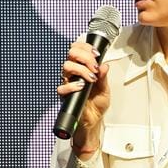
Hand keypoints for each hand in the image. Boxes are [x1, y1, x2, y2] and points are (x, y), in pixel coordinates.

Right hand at [57, 39, 110, 157]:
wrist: (93, 120)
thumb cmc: (97, 104)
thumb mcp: (105, 89)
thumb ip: (104, 77)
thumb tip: (104, 66)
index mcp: (83, 67)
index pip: (79, 49)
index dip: (86, 47)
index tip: (96, 54)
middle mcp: (74, 73)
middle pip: (71, 53)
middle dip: (84, 56)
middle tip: (94, 66)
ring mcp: (68, 82)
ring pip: (66, 66)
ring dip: (80, 69)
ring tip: (91, 78)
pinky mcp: (65, 94)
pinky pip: (62, 87)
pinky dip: (72, 85)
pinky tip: (81, 87)